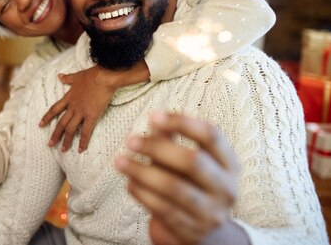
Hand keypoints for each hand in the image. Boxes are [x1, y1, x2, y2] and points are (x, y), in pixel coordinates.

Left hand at [40, 62, 148, 152]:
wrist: (103, 77)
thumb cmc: (92, 75)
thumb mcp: (77, 76)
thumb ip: (68, 78)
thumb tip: (59, 76)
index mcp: (68, 97)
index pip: (54, 109)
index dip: (47, 117)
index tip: (40, 125)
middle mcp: (72, 107)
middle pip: (61, 123)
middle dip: (55, 134)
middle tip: (50, 145)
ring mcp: (81, 112)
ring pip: (70, 129)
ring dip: (66, 140)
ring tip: (63, 150)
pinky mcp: (91, 116)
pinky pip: (86, 131)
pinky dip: (83, 141)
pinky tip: (81, 149)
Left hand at [115, 112, 244, 244]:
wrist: (204, 234)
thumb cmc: (191, 186)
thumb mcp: (187, 161)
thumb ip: (172, 140)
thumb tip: (154, 119)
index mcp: (229, 164)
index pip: (211, 135)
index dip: (182, 122)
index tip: (153, 116)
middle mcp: (226, 188)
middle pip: (193, 161)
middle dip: (157, 147)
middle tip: (130, 140)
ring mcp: (211, 212)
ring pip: (174, 187)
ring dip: (141, 171)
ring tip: (119, 161)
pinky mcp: (192, 231)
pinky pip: (162, 208)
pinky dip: (142, 193)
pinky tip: (129, 182)